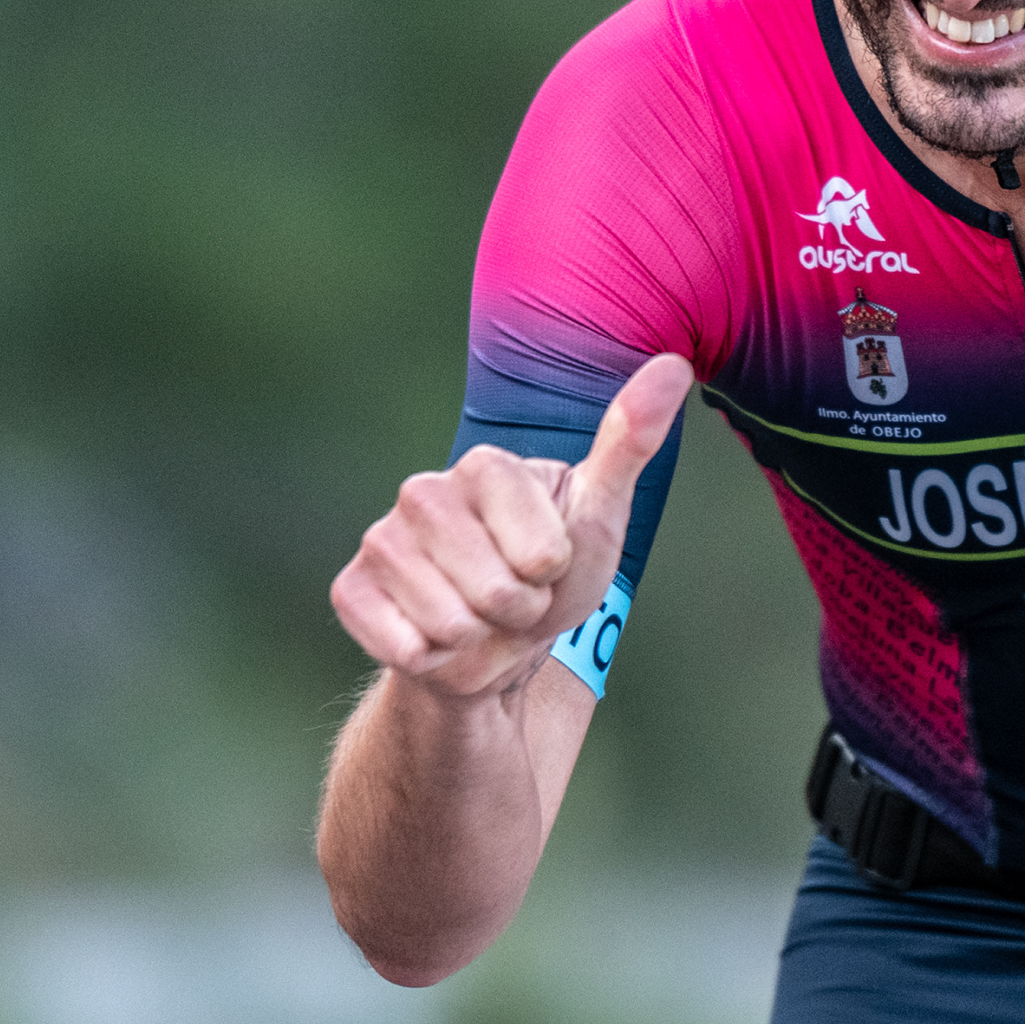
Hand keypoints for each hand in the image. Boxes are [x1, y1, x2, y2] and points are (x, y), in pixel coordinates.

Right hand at [330, 357, 693, 700]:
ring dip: (474, 638)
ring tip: (476, 615)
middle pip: (496, 591)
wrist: (491, 639)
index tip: (545, 567)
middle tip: (511, 598)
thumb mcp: (599, 514)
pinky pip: (402, 644)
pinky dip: (429, 658)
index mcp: (486, 466)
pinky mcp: (350, 589)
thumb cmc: (552, 573)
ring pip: (450, 623)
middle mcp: (422, 491)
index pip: (542, 553)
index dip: (552, 577)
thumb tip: (674, 364)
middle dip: (515, 611)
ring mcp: (382, 539)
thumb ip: (630, 442)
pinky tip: (431, 635)